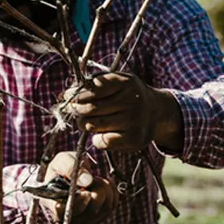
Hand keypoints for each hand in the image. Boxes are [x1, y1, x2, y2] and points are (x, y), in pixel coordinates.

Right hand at [39, 152, 117, 223]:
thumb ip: (69, 167)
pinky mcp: (99, 217)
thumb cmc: (61, 169)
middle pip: (90, 211)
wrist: (68, 175)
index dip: (78, 203)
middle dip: (96, 189)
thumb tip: (87, 180)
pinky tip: (101, 183)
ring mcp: (85, 220)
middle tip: (92, 178)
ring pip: (105, 207)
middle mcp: (70, 217)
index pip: (64, 212)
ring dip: (104, 188)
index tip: (86, 192)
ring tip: (94, 180)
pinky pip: (113, 204)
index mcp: (54, 204)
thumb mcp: (61, 161)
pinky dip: (111, 190)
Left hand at [62, 72, 183, 151]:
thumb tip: (66, 94)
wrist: (157, 113)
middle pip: (90, 109)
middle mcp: (132, 101)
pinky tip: (101, 134)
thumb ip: (94, 84)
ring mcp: (133, 121)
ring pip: (93, 125)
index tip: (67, 96)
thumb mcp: (117, 82)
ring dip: (84, 124)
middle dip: (77, 111)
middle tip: (75, 111)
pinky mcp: (133, 139)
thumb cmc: (128, 96)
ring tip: (87, 122)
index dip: (76, 94)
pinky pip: (102, 142)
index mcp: (126, 82)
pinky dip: (96, 139)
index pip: (92, 89)